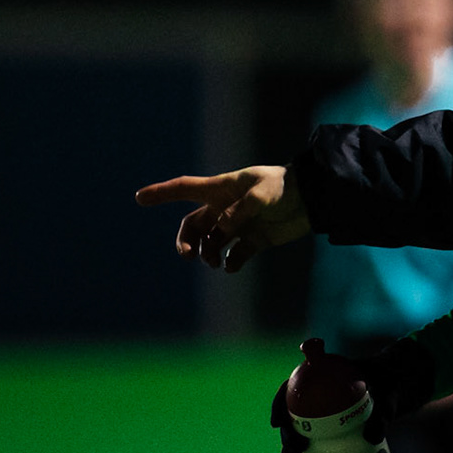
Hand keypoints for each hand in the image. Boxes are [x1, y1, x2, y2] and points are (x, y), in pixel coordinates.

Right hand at [135, 166, 310, 271]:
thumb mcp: (262, 193)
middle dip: (185, 241)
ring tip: (215, 260)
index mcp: (222, 189)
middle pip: (193, 226)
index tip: (139, 198)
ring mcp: (239, 225)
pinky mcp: (255, 240)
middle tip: (188, 256)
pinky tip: (233, 265)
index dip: (161, 193)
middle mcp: (226, 208)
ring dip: (207, 254)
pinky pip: (235, 256)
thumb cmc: (286, 186)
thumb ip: (239, 211)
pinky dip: (230, 263)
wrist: (314, 199)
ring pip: (211, 243)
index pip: (185, 189)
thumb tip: (221, 230)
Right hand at [268, 338, 437, 452]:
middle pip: (291, 414)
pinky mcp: (328, 430)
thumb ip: (383, 413)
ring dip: (292, 451)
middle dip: (287, 436)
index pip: (291, 386)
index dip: (279, 403)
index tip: (277, 422)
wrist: (392, 393)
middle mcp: (315, 396)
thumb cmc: (388, 387)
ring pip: (298, 432)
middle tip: (294, 451)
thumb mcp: (387, 395)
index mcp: (321, 377)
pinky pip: (311, 443)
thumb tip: (373, 437)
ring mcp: (321, 414)